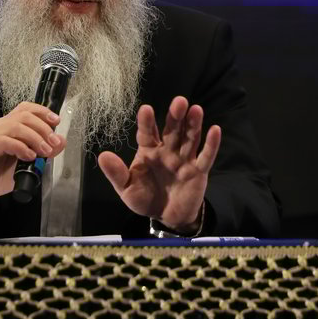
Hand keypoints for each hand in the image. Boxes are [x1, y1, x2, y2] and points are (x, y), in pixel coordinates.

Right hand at [0, 102, 64, 211]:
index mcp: (6, 125)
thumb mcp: (27, 163)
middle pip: (23, 116)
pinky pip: (4, 141)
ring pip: (15, 126)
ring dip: (34, 138)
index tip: (56, 121)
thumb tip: (61, 141)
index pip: (25, 109)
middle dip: (43, 128)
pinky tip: (28, 156)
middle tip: (53, 144)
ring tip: (43, 152)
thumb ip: (43, 152)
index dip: (42, 112)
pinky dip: (20, 147)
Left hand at [97, 96, 220, 229]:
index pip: (147, 133)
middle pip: (172, 130)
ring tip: (196, 110)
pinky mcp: (198, 171)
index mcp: (149, 151)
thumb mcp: (127, 188)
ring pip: (190, 138)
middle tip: (179, 102)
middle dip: (175, 116)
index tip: (146, 110)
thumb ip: (117, 173)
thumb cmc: (145, 198)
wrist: (166, 217)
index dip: (147, 122)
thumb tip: (102, 156)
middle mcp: (168, 150)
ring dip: (193, 124)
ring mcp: (184, 159)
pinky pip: (206, 156)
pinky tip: (215, 130)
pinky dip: (211, 144)